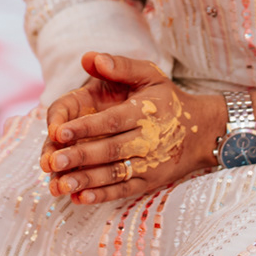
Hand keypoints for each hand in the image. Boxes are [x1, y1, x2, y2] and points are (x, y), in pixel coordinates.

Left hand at [39, 52, 224, 204]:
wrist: (202, 131)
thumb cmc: (168, 99)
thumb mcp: (150, 75)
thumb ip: (120, 66)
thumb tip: (90, 58)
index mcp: (144, 112)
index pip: (111, 121)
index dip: (85, 127)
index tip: (58, 132)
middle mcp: (148, 140)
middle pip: (110, 151)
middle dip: (80, 157)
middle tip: (53, 161)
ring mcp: (150, 164)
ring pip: (115, 174)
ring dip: (86, 181)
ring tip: (60, 184)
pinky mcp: (149, 181)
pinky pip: (124, 190)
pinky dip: (102, 196)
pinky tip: (80, 198)